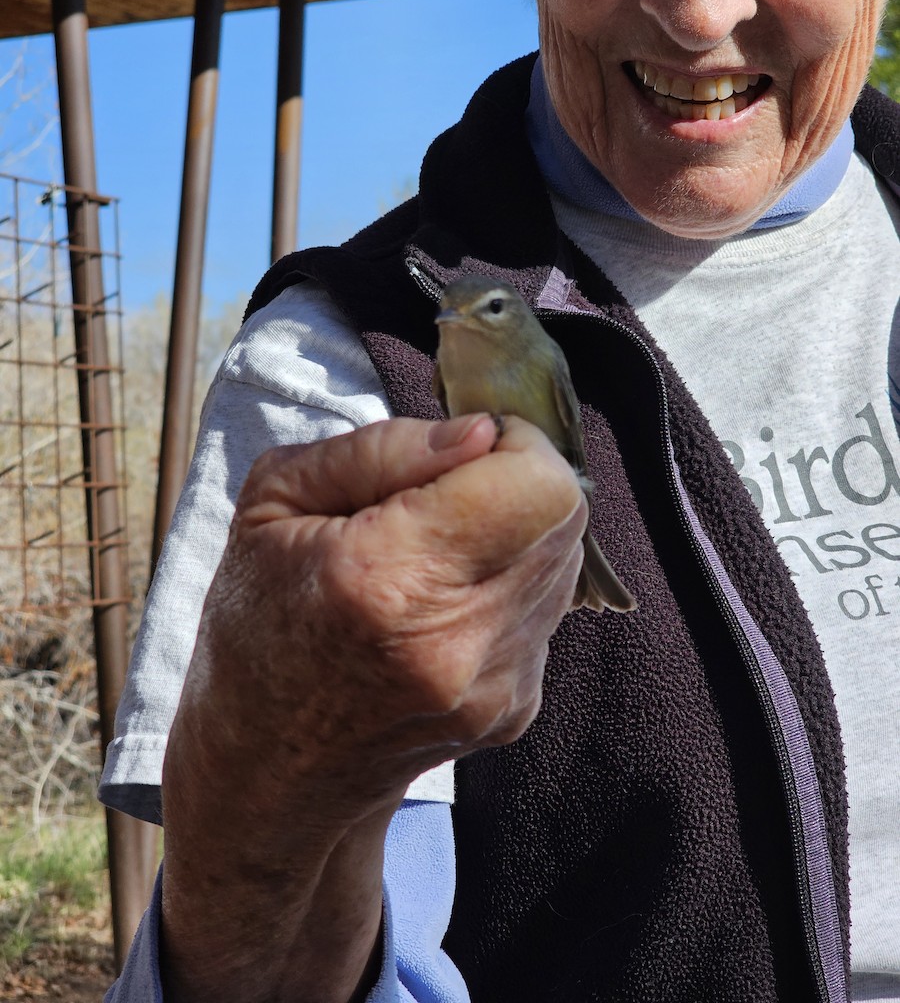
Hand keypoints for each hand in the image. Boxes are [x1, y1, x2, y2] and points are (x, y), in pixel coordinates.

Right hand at [189, 411, 586, 805]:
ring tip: (438, 552)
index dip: (511, 443)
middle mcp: (457, 641)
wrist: (272, 770)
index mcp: (387, 581)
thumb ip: (382, 449)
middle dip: (517, 477)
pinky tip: (444, 604)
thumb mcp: (274, 503)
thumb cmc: (259, 625)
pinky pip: (546, 607)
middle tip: (445, 494)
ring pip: (564, 556)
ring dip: (517, 530)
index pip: (533, 481)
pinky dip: (509, 583)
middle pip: (563, 513)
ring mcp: (496, 685)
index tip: (462, 449)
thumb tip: (482, 431)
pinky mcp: (517, 707)